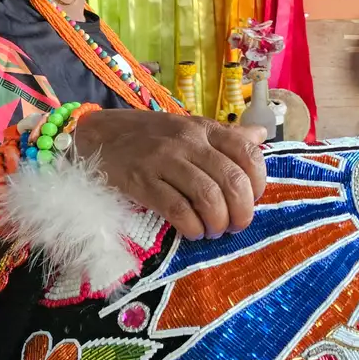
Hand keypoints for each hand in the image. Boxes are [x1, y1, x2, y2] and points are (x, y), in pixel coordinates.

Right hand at [74, 110, 266, 238]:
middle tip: (236, 225)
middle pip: (232, 179)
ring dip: (218, 221)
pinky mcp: (141, 181)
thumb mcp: (189, 127)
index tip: (253, 199)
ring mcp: (164, 160)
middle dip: (242, 210)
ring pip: (208, 195)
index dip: (258, 182)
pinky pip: (177, 208)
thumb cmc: (149, 136)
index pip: (247, 152)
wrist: (96, 136)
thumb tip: (262, 135)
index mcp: (204, 129)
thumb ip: (226, 135)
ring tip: (214, 231)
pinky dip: (191, 226)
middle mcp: (188, 141)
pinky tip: (193, 232)